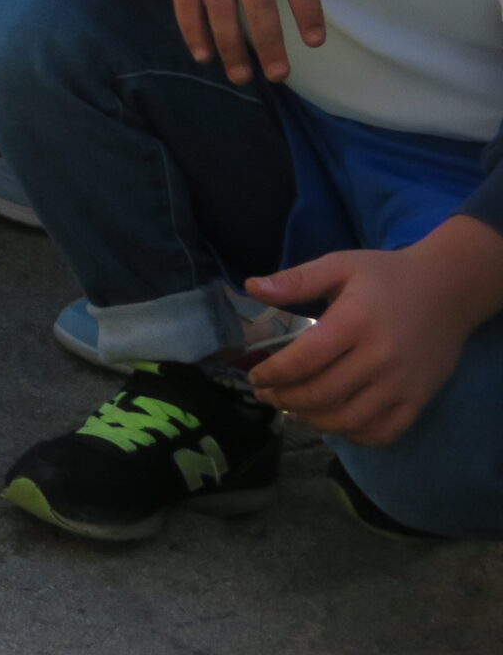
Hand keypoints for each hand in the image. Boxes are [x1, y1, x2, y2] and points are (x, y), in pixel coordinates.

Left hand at [246, 216, 502, 446]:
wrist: (449, 290)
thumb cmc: (387, 276)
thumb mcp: (339, 265)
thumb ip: (296, 280)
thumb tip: (250, 287)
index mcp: (355, 321)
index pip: (305, 360)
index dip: (274, 374)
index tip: (255, 376)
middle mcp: (380, 357)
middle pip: (322, 394)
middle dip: (285, 399)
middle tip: (266, 394)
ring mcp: (403, 383)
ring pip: (349, 419)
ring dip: (312, 420)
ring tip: (291, 409)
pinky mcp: (420, 399)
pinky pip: (383, 431)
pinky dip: (353, 434)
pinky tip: (334, 421)